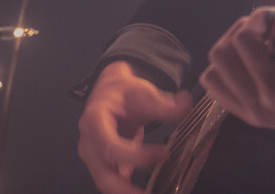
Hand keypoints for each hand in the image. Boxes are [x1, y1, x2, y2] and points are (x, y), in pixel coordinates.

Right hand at [77, 60, 192, 193]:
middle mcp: (89, 143)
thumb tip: (185, 103)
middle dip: (126, 190)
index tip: (164, 153)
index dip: (136, 155)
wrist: (110, 93)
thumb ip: (163, 103)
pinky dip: (130, 191)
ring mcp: (94, 157)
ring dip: (128, 193)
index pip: (110, 145)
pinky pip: (115, 183)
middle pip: (103, 174)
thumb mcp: (141, 91)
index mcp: (94, 120)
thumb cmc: (122, 92)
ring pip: (106, 184)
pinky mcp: (104, 166)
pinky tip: (149, 192)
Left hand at [199, 0, 274, 142]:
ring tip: (254, 45)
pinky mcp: (253, 120)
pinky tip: (250, 62)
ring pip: (213, 75)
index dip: (258, 19)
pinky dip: (227, 72)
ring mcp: (253, 115)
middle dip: (240, 32)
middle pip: (220, 55)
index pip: (243, 40)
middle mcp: (259, 104)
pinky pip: (219, 92)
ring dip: (230, 53)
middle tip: (264, 28)